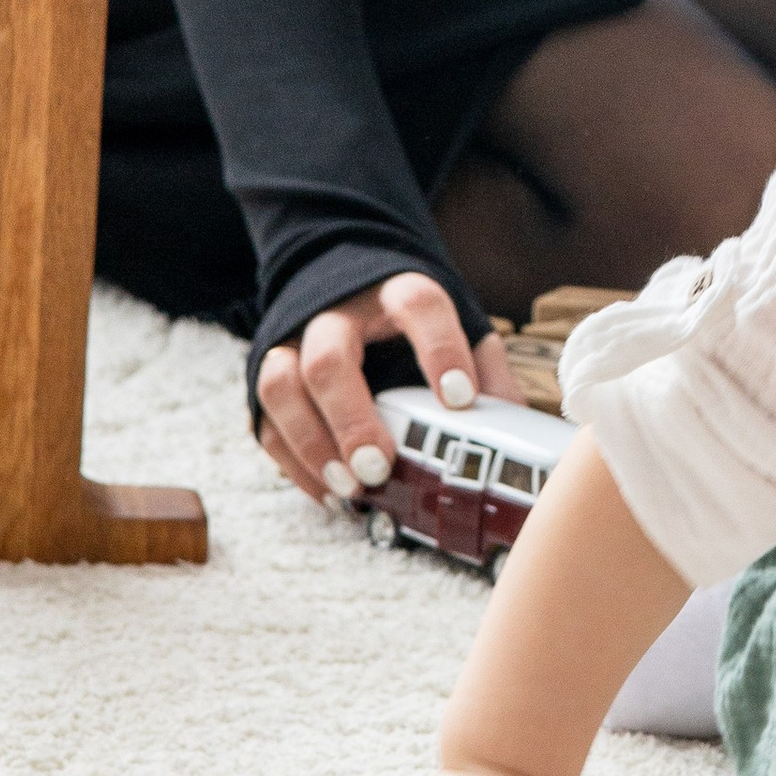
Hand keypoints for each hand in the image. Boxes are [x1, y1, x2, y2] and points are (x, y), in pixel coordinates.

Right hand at [257, 270, 516, 504]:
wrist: (345, 282)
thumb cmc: (411, 322)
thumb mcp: (459, 328)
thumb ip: (488, 370)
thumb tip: (511, 431)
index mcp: (395, 292)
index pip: (418, 305)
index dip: (440, 349)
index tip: (459, 398)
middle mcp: (336, 312)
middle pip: (328, 355)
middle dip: (350, 417)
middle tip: (377, 467)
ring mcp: (292, 341)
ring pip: (279, 384)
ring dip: (310, 443)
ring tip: (347, 488)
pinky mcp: (264, 374)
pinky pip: (265, 420)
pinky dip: (293, 463)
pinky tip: (329, 494)